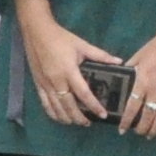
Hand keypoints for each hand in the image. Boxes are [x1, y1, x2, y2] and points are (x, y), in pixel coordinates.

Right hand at [20, 6, 124, 126]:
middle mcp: (57, 81)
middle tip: (89, 123)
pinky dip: (53, 113)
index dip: (93, 106)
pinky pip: (45, 104)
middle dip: (79, 117)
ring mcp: (46, 84)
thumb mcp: (82, 45)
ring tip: (76, 122)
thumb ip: (100, 55)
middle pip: (68, 106)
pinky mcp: (38, 84)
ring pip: (56, 108)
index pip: (83, 93)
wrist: (37, 32)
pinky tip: (59, 117)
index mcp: (69, 71)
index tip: (102, 114)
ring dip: (67, 118)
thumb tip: (118, 61)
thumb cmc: (61, 38)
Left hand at [122, 12, 155, 138]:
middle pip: (147, 116)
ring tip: (149, 136)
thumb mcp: (138, 56)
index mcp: (143, 81)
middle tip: (136, 132)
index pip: (132, 107)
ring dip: (154, 129)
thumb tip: (121, 78)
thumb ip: (130, 70)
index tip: (122, 129)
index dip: (126, 121)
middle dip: (140, 128)